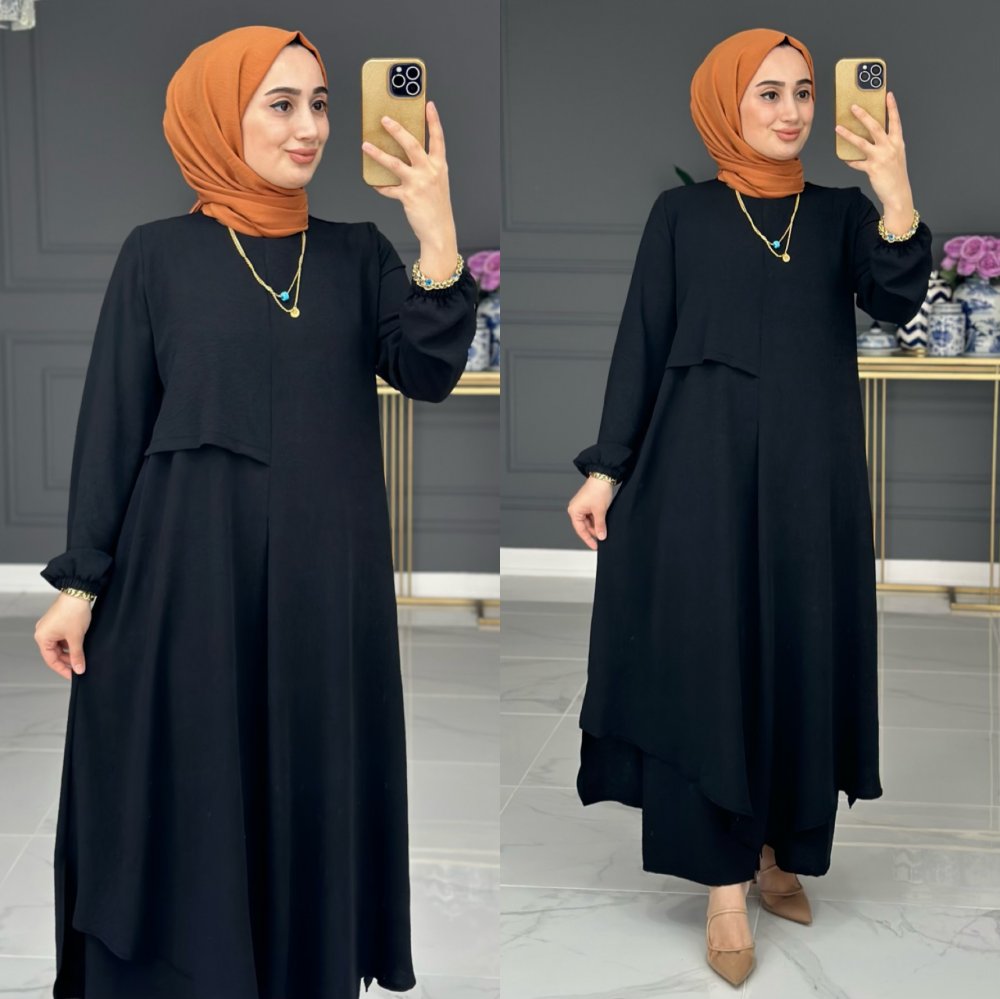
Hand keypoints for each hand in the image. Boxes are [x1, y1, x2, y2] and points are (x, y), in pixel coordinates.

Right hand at [34, 592, 91, 678]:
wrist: (78, 592)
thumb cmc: (73, 612)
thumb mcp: (76, 637)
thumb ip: (77, 655)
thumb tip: (78, 669)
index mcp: (42, 637)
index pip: (51, 660)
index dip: (63, 669)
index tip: (73, 676)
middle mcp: (43, 632)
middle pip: (54, 653)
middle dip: (67, 661)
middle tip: (79, 668)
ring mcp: (50, 627)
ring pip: (60, 646)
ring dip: (70, 652)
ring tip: (81, 658)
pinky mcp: (57, 622)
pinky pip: (62, 638)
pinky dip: (70, 644)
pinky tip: (80, 647)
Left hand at [362, 100, 457, 279]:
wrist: (439, 230)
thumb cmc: (437, 206)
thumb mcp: (437, 182)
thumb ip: (425, 167)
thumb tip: (406, 154)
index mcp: (439, 166)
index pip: (437, 139)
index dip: (433, 121)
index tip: (429, 105)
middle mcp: (430, 172)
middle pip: (411, 145)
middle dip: (396, 130)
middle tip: (384, 119)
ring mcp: (418, 184)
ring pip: (394, 163)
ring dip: (377, 153)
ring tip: (365, 145)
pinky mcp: (407, 197)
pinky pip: (388, 189)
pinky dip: (380, 186)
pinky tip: (373, 183)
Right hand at [567, 477, 614, 550]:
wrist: (603, 476)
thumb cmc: (598, 490)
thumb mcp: (600, 511)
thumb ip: (600, 526)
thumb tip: (601, 537)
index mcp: (574, 511)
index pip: (581, 530)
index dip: (589, 539)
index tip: (595, 546)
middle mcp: (575, 509)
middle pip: (584, 526)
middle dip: (594, 532)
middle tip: (603, 539)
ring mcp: (581, 506)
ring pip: (588, 521)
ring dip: (596, 526)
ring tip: (605, 531)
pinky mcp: (587, 503)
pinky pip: (591, 516)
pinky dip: (597, 520)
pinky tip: (604, 523)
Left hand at [835, 91, 913, 226]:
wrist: (898, 194)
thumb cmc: (896, 175)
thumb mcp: (895, 156)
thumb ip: (886, 145)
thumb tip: (871, 138)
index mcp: (897, 142)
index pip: (895, 121)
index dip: (892, 108)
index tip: (888, 95)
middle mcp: (890, 147)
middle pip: (875, 127)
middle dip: (863, 115)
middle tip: (853, 107)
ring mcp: (881, 157)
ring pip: (861, 142)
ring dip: (848, 134)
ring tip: (838, 128)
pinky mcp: (872, 169)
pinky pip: (856, 163)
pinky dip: (849, 160)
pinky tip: (843, 157)